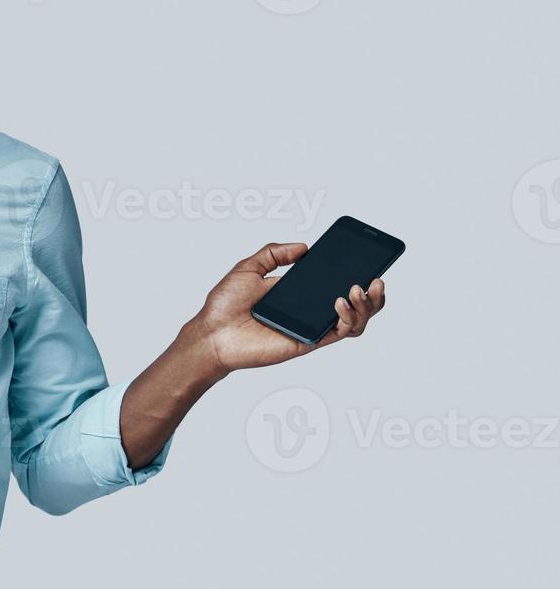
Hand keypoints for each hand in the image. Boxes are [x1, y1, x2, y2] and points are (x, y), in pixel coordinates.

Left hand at [188, 241, 387, 373]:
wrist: (211, 333)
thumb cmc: (225, 304)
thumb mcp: (248, 267)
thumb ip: (274, 253)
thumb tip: (304, 247)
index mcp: (298, 293)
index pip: (334, 282)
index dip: (355, 272)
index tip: (368, 257)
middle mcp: (309, 311)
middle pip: (355, 304)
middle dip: (373, 293)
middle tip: (375, 277)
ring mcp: (311, 327)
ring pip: (355, 321)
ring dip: (366, 305)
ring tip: (357, 288)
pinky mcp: (308, 341)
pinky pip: (338, 332)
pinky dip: (347, 317)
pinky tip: (339, 301)